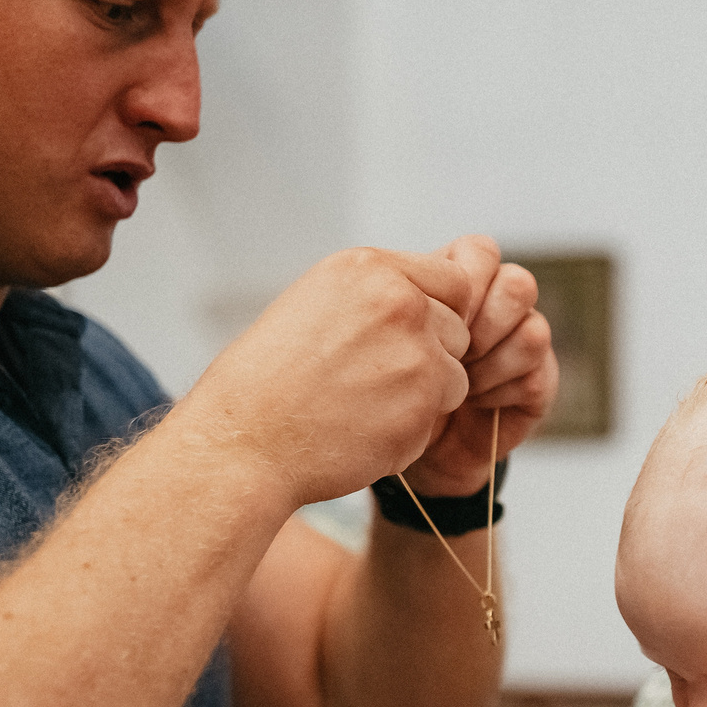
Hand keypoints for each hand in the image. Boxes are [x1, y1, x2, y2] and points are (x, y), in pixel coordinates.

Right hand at [179, 244, 480, 507]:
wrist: (246, 439)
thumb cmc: (270, 377)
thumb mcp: (316, 303)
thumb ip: (378, 294)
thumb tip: (433, 299)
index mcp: (369, 268)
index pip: (453, 280)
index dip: (436, 313)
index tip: (399, 338)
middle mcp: (400, 302)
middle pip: (459, 328)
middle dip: (430, 355)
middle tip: (370, 378)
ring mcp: (417, 353)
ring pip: (457, 374)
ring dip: (425, 394)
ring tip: (363, 402)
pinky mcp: (423, 403)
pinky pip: (441, 415)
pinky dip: (412, 427)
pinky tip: (364, 427)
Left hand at [402, 238, 561, 496]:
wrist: (399, 442)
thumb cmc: (381, 380)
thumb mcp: (379, 330)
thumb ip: (397, 297)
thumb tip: (398, 282)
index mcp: (460, 282)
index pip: (481, 252)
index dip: (461, 282)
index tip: (426, 316)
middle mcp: (498, 308)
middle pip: (517, 285)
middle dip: (482, 321)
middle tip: (449, 350)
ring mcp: (521, 345)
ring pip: (533, 330)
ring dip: (489, 361)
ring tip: (458, 381)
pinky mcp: (538, 385)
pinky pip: (535, 375)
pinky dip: (498, 391)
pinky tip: (474, 404)